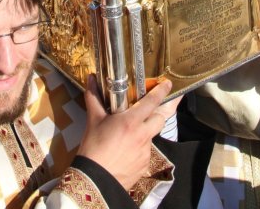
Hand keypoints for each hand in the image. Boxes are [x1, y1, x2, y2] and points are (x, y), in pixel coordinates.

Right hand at [78, 75, 173, 190]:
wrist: (94, 181)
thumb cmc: (94, 148)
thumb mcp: (93, 120)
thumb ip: (94, 97)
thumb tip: (91, 78)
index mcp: (131, 122)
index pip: (152, 102)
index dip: (162, 91)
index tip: (167, 84)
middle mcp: (142, 135)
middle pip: (160, 119)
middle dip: (157, 113)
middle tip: (147, 112)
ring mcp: (145, 152)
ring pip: (152, 136)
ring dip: (146, 132)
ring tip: (130, 135)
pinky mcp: (144, 166)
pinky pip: (146, 152)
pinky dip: (140, 148)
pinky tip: (127, 151)